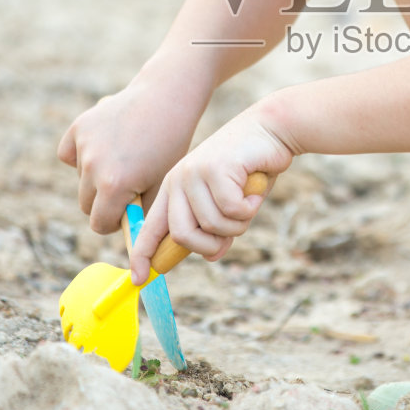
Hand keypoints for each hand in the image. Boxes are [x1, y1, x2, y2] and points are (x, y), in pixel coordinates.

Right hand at [57, 80, 201, 235]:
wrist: (166, 100)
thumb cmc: (170, 145)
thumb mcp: (160, 185)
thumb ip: (142, 213)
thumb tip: (131, 240)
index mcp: (114, 186)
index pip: (100, 224)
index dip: (114, 222)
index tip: (126, 212)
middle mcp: (93, 166)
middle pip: (86, 204)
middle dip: (103, 202)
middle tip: (126, 187)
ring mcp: (84, 145)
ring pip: (80, 179)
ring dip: (95, 177)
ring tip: (123, 159)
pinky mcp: (78, 127)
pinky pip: (69, 154)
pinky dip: (81, 155)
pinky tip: (104, 146)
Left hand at [129, 107, 293, 283]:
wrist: (271, 129)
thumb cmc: (250, 168)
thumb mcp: (229, 203)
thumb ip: (216, 227)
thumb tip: (211, 254)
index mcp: (173, 190)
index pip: (149, 228)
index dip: (142, 255)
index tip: (139, 279)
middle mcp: (177, 181)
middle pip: (181, 235)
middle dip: (209, 245)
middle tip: (231, 234)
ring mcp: (193, 173)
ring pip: (211, 225)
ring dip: (238, 224)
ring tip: (249, 203)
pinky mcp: (214, 168)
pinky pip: (231, 210)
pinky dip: (250, 209)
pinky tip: (256, 192)